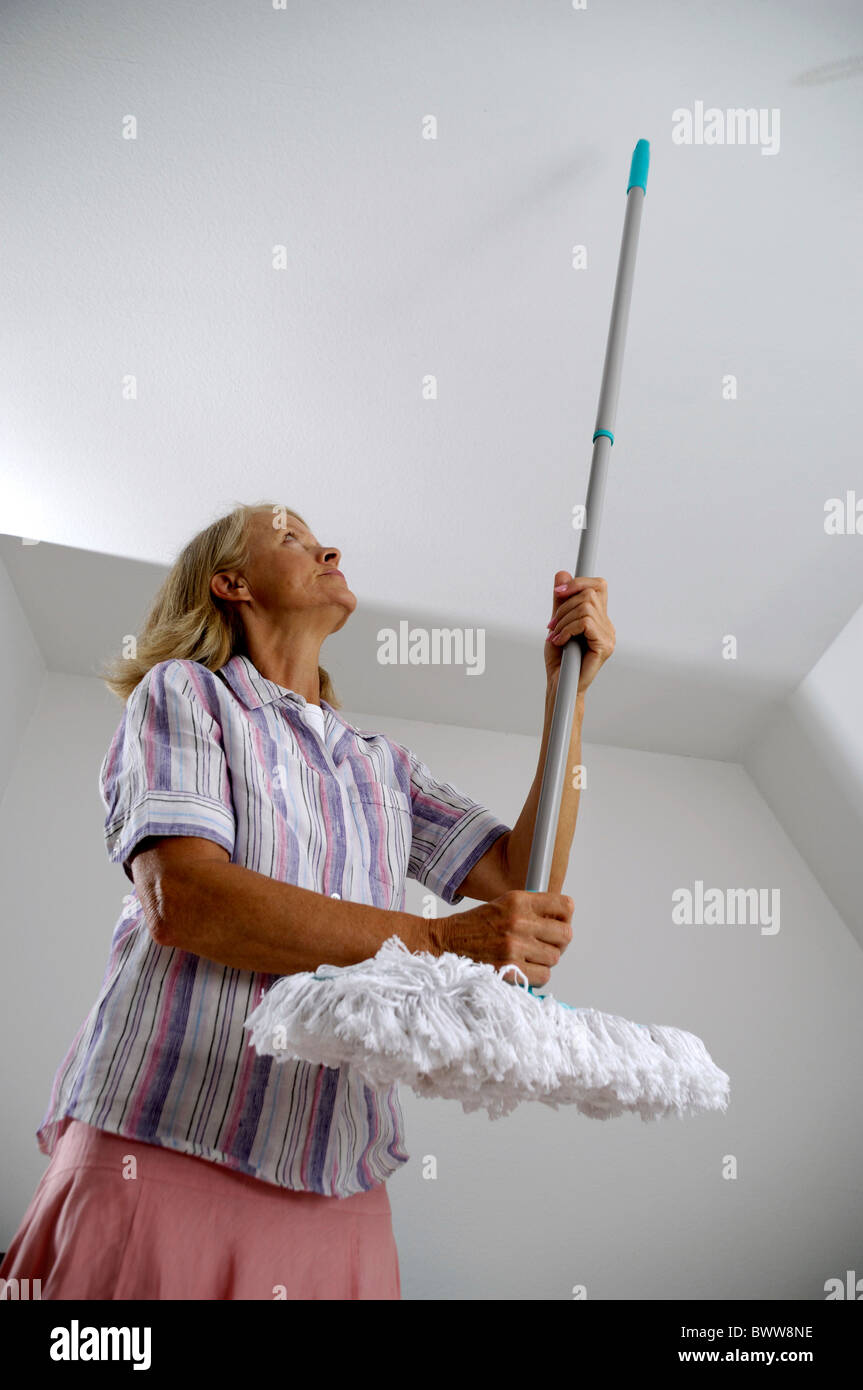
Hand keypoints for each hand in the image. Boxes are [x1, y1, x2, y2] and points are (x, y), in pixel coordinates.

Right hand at [429, 889, 573, 988]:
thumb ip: (532, 909)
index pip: (564, 906)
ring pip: (555, 958)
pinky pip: (543, 976)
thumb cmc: (474, 926)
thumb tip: (559, 921)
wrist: (446, 942)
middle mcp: (519, 921)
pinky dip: (536, 975)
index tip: (559, 922)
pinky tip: (524, 968)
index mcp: (519, 901)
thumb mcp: (504, 903)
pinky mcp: (510, 968)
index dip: (565, 917)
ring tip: (529, 956)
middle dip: (558, 942)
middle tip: (546, 944)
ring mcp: (514, 946)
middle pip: (565, 935)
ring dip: (545, 960)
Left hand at [544, 571, 614, 694]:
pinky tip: (559, 641)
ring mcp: (608, 636)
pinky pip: (585, 623)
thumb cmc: (559, 660)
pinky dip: (567, 629)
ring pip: (586, 607)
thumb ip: (561, 601)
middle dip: (564, 605)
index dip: (578, 582)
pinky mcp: (605, 646)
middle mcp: (607, 625)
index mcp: (599, 619)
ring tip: (554, 636)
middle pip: (590, 592)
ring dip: (563, 620)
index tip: (557, 593)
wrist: (559, 686)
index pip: (598, 586)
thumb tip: (562, 574)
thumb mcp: (557, 623)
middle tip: (551, 625)